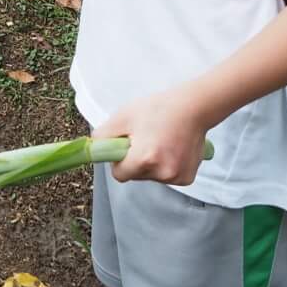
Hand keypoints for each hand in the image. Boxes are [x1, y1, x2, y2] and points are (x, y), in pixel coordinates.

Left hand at [94, 86, 213, 185]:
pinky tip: (172, 148)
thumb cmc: (157, 109)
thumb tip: (93, 148)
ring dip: (151, 163)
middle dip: (136, 161)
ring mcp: (177, 177)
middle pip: (136, 175)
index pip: (120, 175)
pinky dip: (166, 165)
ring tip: (160, 140)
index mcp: (145, 159)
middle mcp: (162, 173)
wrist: (193, 108)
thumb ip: (104, 135)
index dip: (119, 161)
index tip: (125, 147)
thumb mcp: (124, 116)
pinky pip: (166, 176)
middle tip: (145, 139)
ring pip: (151, 176)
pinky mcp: (187, 178)